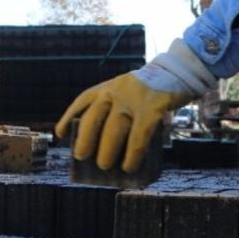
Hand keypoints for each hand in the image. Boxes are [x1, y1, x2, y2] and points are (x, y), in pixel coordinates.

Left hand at [54, 72, 192, 172]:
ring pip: (114, 128)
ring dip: (107, 150)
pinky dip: (132, 154)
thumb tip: (103, 146)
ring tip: (104, 166)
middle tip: (81, 157)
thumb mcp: (127, 91)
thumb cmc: (149, 91)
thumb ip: (115, 109)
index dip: (69, 117)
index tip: (60, 135)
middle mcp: (117, 90)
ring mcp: (134, 99)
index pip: (83, 100)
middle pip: (94, 117)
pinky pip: (139, 136)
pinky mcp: (153, 108)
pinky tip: (129, 165)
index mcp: (109, 86)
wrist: (178, 71)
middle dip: (85, 139)